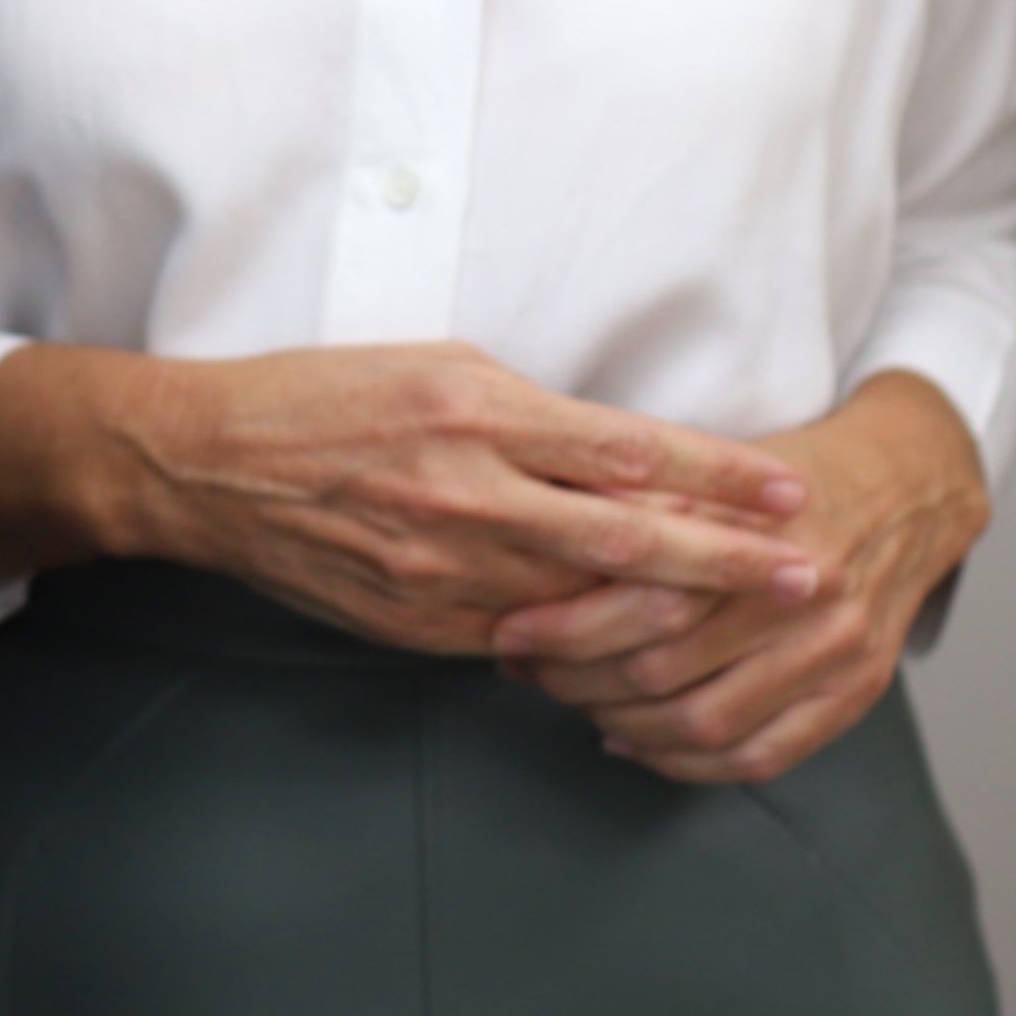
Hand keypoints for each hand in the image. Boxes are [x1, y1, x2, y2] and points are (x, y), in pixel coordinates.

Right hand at [0, 341, 816, 645]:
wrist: (209, 466)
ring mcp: (442, 569)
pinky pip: (520, 640)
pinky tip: (636, 649)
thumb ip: (532, 417)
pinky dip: (582, 642)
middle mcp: (468, 492)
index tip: (786, 490)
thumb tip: (625, 455)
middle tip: (807, 574)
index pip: (627, 451)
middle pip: (626, 539)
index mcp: (479, 412)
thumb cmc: (328, 398)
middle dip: (727, 562)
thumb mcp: (440, 367)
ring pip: (582, 604)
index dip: (716, 476)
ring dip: (671, 614)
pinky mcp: (418, 623)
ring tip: (746, 616)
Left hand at [481, 373, 991, 787]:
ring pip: (704, 724)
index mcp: (759, 529)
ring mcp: (835, 650)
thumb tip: (537, 542)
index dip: (564, 627)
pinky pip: (758, 757)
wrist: (907, 490)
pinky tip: (637, 743)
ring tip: (579, 704)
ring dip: (623, 727)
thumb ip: (638, 501)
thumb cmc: (789, 477)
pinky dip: (684, 764)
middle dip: (578, 680)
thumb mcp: (713, 464)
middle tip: (531, 670)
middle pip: (664, 669)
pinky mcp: (856, 692)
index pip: (641, 599)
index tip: (512, 629)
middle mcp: (803, 593)